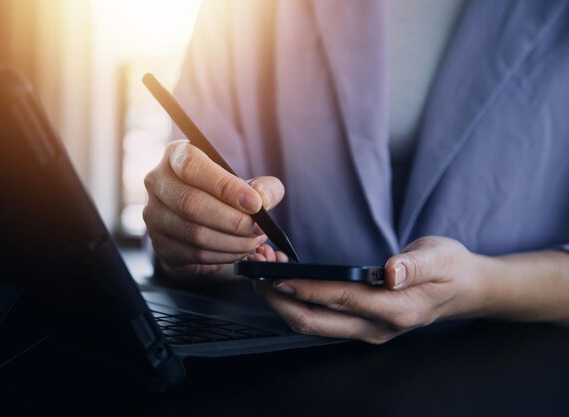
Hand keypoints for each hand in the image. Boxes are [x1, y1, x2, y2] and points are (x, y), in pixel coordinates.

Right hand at [143, 140, 284, 276]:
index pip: (192, 167)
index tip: (255, 203)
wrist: (198, 223)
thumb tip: (264, 198)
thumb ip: (264, 187)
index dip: (225, 187)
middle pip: (191, 203)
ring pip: (194, 233)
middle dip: (232, 220)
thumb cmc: (222, 196)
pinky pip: (194, 253)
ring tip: (253, 241)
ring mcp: (154, 215)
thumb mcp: (245, 184)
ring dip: (231, 241)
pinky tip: (238, 250)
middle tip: (257, 228)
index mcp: (176, 155)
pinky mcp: (160, 244)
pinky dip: (223, 255)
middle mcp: (157, 182)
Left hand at [252, 236, 484, 342]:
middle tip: (258, 272)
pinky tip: (286, 282)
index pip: (339, 298)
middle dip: (280, 298)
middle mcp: (376, 327)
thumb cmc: (451, 270)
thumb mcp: (440, 258)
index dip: (305, 287)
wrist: (464, 290)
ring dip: (284, 301)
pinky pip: (320, 319)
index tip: (278, 273)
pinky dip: (297, 302)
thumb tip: (391, 271)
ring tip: (265, 273)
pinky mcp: (360, 325)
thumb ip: (415, 265)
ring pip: (312, 324)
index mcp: (396, 309)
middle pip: (314, 321)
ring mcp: (366, 330)